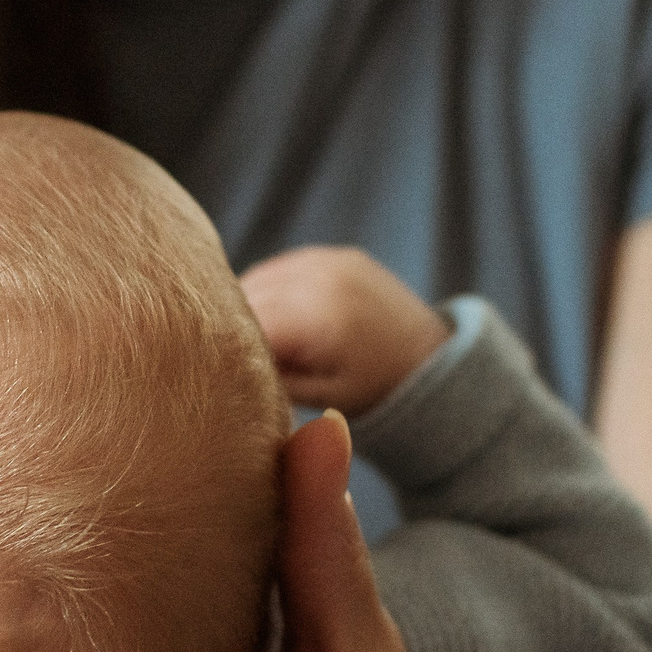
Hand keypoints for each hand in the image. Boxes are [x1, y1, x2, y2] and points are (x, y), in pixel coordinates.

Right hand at [240, 246, 450, 413]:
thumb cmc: (376, 389)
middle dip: (233, 326)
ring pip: (257, 277)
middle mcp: (318, 277)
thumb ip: (272, 376)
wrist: (432, 358)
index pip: (242, 323)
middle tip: (233, 360)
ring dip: (248, 305)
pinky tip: (281, 318)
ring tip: (259, 341)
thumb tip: (225, 363)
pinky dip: (271, 290)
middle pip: (245, 295)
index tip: (219, 370)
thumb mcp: (321, 397)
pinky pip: (282, 267)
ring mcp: (328, 259)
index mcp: (315, 317)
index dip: (224, 347)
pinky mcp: (335, 254)